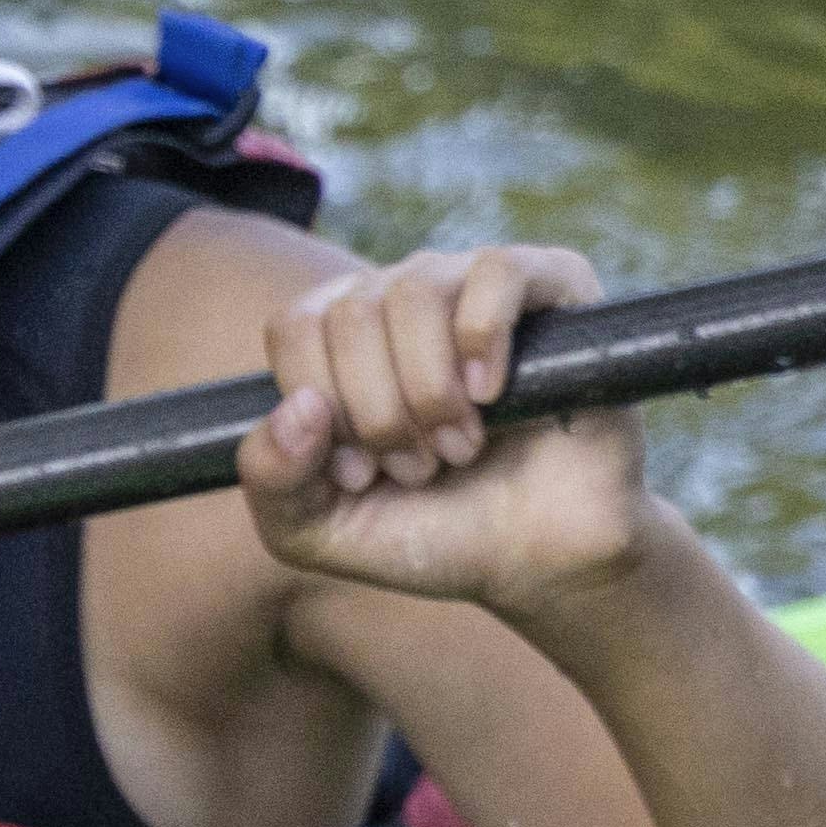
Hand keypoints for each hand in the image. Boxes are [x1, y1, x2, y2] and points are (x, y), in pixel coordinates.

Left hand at [240, 241, 647, 616]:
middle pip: (351, 313)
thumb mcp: (315, 529)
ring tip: (459, 447)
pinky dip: (483, 338)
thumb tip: (297, 406)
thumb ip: (270, 477)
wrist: (536, 556)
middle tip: (417, 468)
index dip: (321, 404)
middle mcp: (403, 298)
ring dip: (429, 389)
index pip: (296, 326)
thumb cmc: (427, 530)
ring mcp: (476, 286)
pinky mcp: (555, 286)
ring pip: (414, 291)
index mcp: (340, 337)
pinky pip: (498, 270)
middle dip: (377, 413)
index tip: (358, 472)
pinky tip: (491, 393)